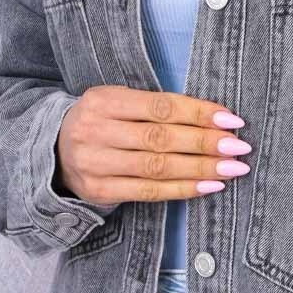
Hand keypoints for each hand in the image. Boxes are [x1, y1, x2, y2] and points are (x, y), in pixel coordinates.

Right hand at [54, 86, 250, 205]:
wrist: (53, 150)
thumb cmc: (102, 122)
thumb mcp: (119, 103)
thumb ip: (156, 107)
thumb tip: (215, 119)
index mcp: (103, 100)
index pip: (160, 106)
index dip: (198, 113)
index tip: (231, 120)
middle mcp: (95, 131)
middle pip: (160, 139)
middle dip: (204, 143)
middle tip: (239, 146)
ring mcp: (95, 164)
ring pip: (156, 167)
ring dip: (200, 168)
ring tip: (232, 168)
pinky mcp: (99, 191)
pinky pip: (148, 192)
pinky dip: (182, 190)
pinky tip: (209, 185)